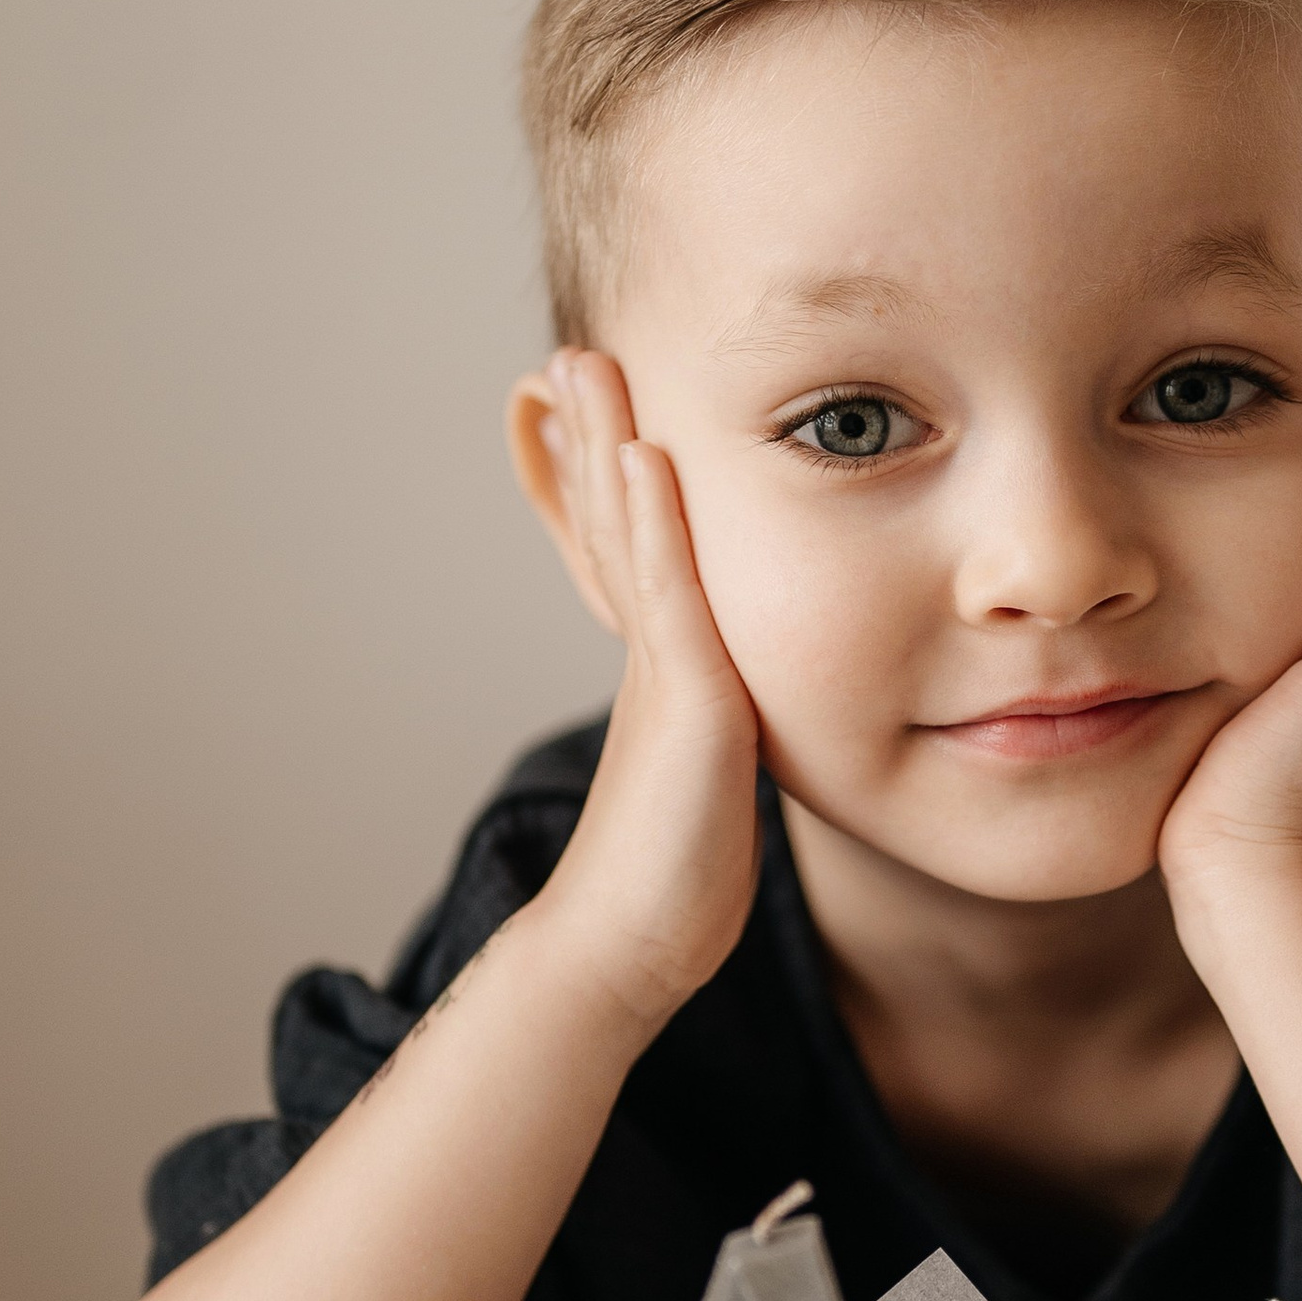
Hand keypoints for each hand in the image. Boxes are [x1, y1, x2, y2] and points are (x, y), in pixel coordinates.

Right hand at [533, 350, 764, 1033]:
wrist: (632, 944)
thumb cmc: (676, 881)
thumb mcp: (707, 779)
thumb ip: (717, 733)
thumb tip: (732, 719)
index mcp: (666, 668)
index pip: (639, 550)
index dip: (612, 478)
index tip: (600, 406)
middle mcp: (652, 654)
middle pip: (613, 524)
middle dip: (590, 436)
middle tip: (569, 355)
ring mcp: (662, 670)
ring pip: (631, 537)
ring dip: (605, 444)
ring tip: (584, 364)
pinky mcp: (684, 699)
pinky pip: (667, 592)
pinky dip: (651, 521)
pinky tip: (643, 455)